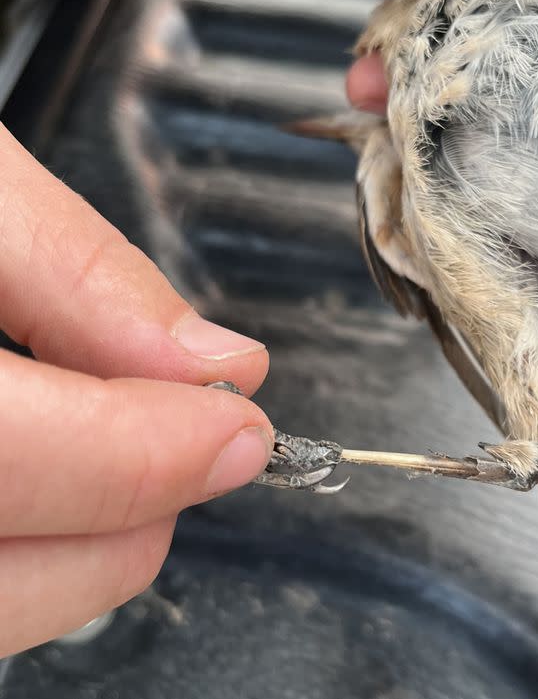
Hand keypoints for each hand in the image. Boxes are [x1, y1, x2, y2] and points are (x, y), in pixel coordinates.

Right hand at [0, 123, 272, 656]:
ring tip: (112, 451)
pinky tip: (35, 472)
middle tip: (187, 442)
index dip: (148, 453)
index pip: (11, 458)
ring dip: (76, 545)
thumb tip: (205, 361)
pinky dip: (17, 547)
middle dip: (128, 513)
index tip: (234, 421)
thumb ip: (79, 271)